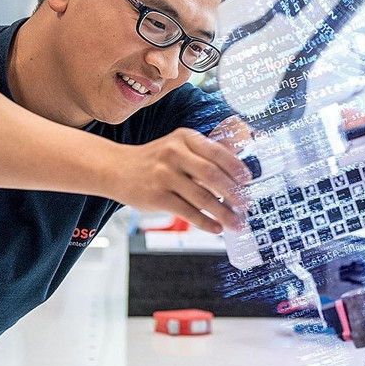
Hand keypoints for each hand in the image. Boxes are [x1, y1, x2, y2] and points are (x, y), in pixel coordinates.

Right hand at [111, 127, 251, 233]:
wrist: (116, 169)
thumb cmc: (155, 160)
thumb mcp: (177, 147)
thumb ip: (202, 157)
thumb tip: (236, 179)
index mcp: (184, 138)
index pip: (217, 152)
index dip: (236, 167)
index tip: (248, 180)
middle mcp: (174, 153)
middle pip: (212, 175)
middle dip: (234, 193)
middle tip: (247, 205)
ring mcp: (164, 175)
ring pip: (202, 197)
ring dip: (224, 213)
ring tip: (236, 222)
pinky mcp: (157, 197)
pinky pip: (187, 212)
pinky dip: (205, 222)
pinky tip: (216, 228)